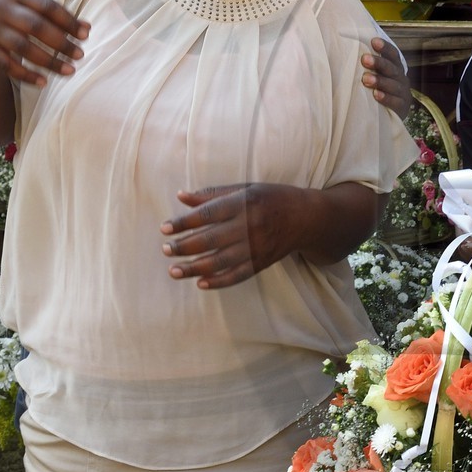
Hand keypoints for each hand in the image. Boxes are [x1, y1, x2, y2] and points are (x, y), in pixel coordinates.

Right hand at [0, 0, 87, 85]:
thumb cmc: (4, 8)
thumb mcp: (22, 1)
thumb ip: (51, 11)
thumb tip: (87, 27)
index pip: (46, 6)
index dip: (68, 20)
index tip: (85, 34)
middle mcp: (0, 8)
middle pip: (35, 26)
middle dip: (61, 42)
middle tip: (80, 55)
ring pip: (22, 47)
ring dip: (48, 61)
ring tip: (69, 71)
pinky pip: (5, 64)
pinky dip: (26, 75)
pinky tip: (43, 82)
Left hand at [161, 183, 302, 288]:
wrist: (306, 218)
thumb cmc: (271, 198)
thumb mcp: (245, 188)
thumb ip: (212, 194)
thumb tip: (180, 196)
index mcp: (243, 202)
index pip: (207, 214)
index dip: (184, 222)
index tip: (164, 228)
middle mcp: (250, 225)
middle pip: (210, 239)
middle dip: (184, 247)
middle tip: (165, 250)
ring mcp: (257, 246)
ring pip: (221, 261)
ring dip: (195, 268)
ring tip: (174, 271)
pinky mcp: (262, 262)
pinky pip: (238, 275)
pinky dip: (219, 281)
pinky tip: (201, 283)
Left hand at [361, 38, 411, 118]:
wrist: (389, 114)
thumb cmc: (375, 89)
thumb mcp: (375, 75)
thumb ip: (367, 64)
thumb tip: (345, 46)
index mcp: (395, 67)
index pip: (393, 54)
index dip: (385, 47)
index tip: (373, 41)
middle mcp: (401, 78)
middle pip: (392, 68)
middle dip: (379, 63)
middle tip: (364, 59)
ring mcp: (403, 93)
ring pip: (393, 85)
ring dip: (380, 81)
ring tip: (366, 78)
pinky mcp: (402, 107)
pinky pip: (395, 102)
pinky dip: (386, 98)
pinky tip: (375, 95)